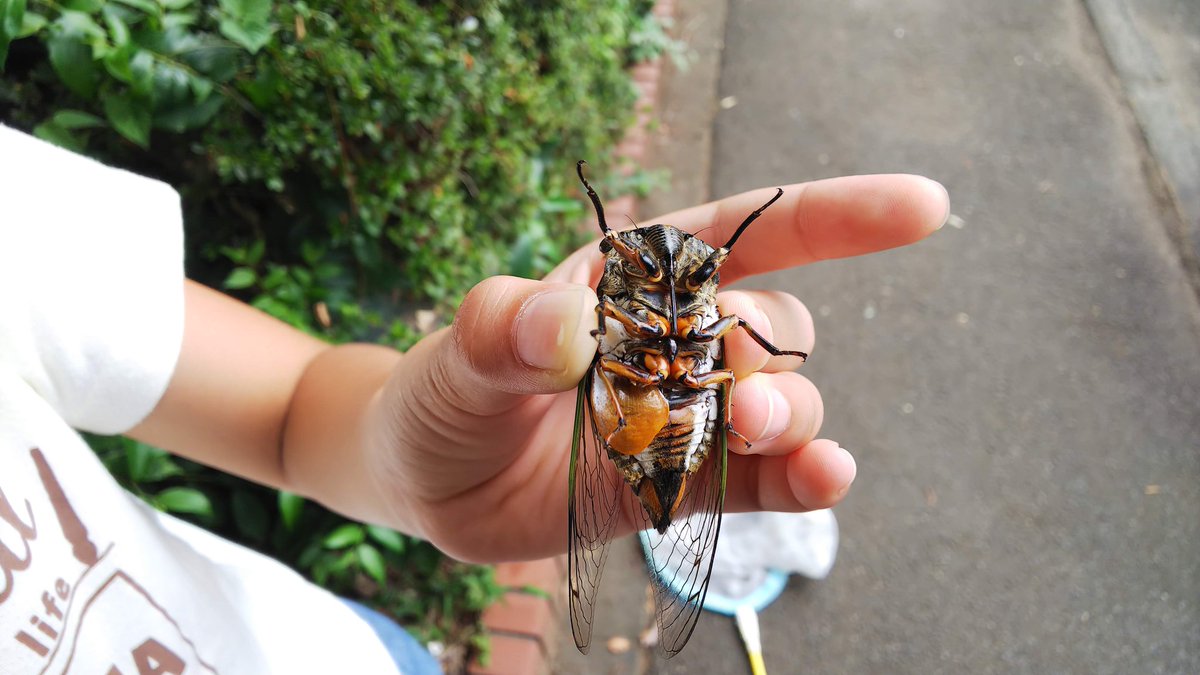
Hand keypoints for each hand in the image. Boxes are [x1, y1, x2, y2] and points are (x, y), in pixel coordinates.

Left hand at [365, 174, 947, 562]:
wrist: (430, 482)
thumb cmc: (443, 394)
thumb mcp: (456, 355)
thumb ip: (498, 330)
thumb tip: (560, 322)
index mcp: (639, 280)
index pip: (747, 232)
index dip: (835, 217)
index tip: (921, 208)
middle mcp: (679, 342)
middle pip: (771, 328)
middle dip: (774, 356)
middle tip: (740, 402)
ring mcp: (689, 416)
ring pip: (781, 404)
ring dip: (790, 418)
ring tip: (755, 434)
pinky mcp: (687, 484)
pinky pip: (759, 481)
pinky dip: (796, 480)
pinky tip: (821, 480)